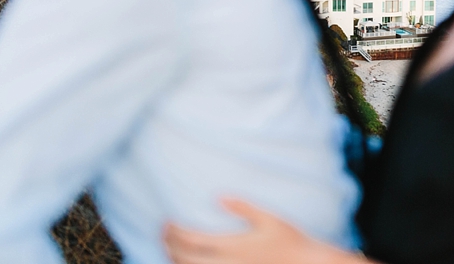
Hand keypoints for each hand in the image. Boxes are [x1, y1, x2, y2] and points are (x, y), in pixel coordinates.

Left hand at [163, 199, 347, 263]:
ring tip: (171, 248)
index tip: (167, 221)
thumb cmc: (290, 240)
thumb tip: (219, 197)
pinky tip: (188, 262)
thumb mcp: (270, 218)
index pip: (192, 240)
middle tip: (163, 233)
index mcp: (233, 245)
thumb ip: (244, 207)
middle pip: (185, 258)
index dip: (174, 232)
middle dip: (168, 245)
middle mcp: (227, 263)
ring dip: (175, 260)